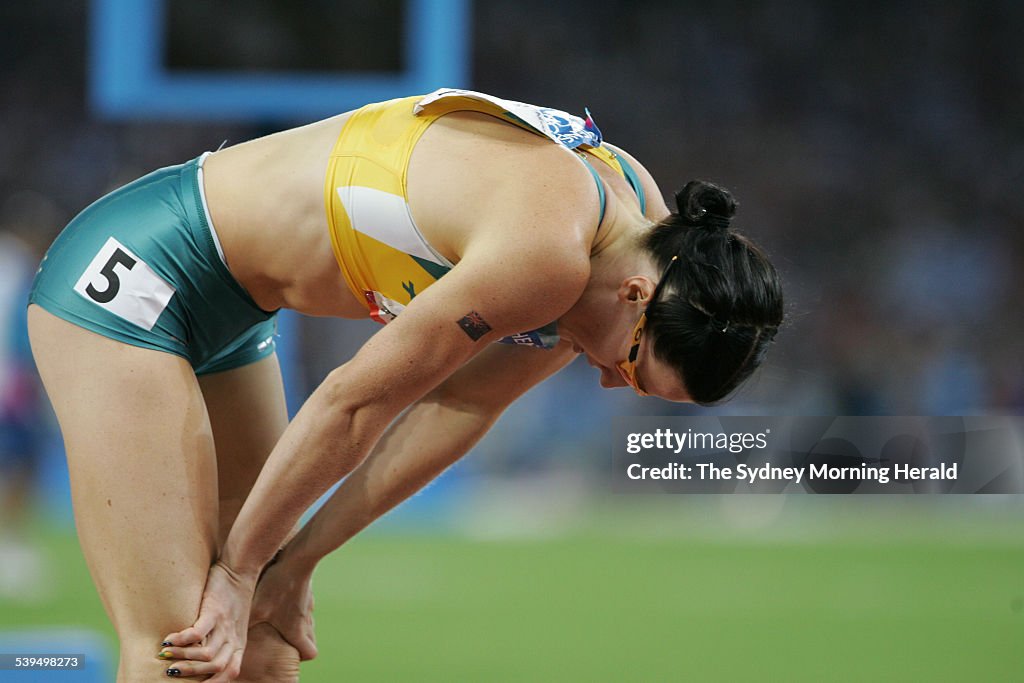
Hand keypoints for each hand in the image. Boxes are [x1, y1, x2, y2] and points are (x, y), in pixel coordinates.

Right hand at [158, 561, 257, 680]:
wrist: (240, 569)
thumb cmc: (231, 598)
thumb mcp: (232, 626)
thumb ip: (221, 643)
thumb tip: (197, 660)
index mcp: (238, 645)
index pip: (230, 674)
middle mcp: (233, 638)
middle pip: (215, 668)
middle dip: (190, 674)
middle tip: (169, 672)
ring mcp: (225, 625)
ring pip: (206, 654)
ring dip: (183, 658)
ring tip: (165, 655)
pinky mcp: (215, 610)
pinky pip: (197, 633)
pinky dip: (181, 640)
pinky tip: (167, 639)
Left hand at [249, 556, 317, 660]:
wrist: (296, 558)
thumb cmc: (277, 586)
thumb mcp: (256, 609)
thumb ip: (244, 626)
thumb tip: (226, 639)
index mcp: (296, 629)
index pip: (309, 653)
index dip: (301, 656)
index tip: (289, 653)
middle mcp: (305, 620)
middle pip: (311, 640)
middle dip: (299, 643)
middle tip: (284, 640)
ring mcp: (308, 605)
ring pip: (307, 623)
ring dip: (296, 625)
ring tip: (280, 620)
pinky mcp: (307, 592)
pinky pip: (304, 607)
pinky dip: (295, 609)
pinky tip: (282, 599)